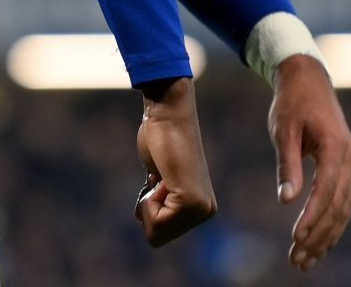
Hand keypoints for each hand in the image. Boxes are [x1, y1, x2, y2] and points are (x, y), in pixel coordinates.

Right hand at [134, 75, 217, 245]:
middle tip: (159, 179)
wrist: (168, 115)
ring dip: (148, 204)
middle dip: (148, 209)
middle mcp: (206, 211)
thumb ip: (160, 198)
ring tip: (161, 177)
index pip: (160, 233)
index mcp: (202, 208)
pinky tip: (161, 177)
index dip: (149, 208)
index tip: (159, 180)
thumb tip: (144, 218)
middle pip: (158, 237)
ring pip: (155, 232)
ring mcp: (200, 209)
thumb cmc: (159, 139)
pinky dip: (148, 201)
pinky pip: (155, 222)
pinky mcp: (189, 202)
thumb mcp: (158, 177)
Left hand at [271, 54, 350, 270]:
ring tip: (306, 259)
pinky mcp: (344, 167)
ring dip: (326, 236)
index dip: (313, 217)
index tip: (297, 237)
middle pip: (338, 207)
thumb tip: (286, 201)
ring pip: (343, 209)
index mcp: (335, 148)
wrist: (308, 79)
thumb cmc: (292, 102)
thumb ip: (287, 164)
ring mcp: (350, 165)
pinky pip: (342, 202)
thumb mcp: (283, 129)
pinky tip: (319, 241)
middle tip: (298, 260)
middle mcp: (349, 160)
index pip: (326, 191)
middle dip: (318, 236)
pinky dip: (332, 223)